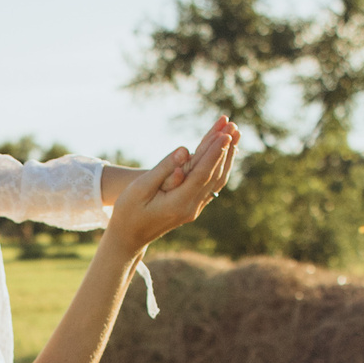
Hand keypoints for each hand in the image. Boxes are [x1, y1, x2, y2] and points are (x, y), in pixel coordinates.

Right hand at [104, 117, 238, 252]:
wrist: (129, 237)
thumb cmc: (128, 211)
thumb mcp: (140, 188)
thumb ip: (163, 169)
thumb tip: (184, 151)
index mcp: (178, 203)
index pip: (201, 174)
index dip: (214, 153)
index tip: (225, 134)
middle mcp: (191, 207)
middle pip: (214, 175)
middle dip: (225, 149)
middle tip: (233, 124)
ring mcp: (194, 208)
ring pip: (217, 180)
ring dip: (227, 156)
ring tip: (235, 133)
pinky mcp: (193, 205)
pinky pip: (211, 183)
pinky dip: (220, 165)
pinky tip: (226, 152)